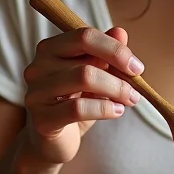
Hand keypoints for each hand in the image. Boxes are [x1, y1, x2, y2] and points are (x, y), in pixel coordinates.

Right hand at [23, 26, 143, 165]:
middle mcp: (38, 66)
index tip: (137, 67)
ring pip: (84, 79)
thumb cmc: (78, 101)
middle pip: (87, 60)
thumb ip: (107, 53)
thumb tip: (120, 32)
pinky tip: (117, 111)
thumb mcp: (97, 74)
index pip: (84, 36)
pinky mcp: (41, 119)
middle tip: (137, 89)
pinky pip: (78, 108)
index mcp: (51, 48)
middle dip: (119, 75)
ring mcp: (36, 92)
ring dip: (116, 90)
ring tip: (130, 100)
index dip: (115, 49)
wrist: (56, 141)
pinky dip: (104, 108)